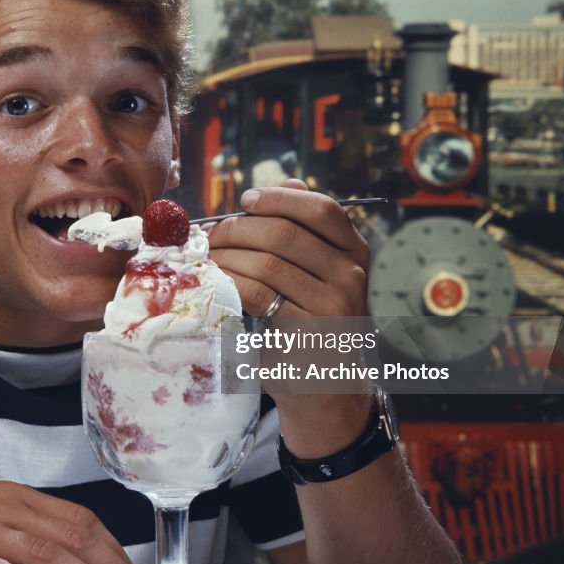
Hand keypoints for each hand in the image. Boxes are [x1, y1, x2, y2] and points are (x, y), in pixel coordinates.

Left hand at [206, 179, 369, 318]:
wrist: (324, 381)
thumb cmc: (309, 316)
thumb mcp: (314, 270)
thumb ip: (303, 228)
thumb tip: (290, 182)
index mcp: (355, 250)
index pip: (321, 209)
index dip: (279, 198)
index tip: (245, 200)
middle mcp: (351, 274)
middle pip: (285, 233)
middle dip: (238, 228)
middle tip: (211, 235)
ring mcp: (333, 304)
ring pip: (267, 263)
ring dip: (227, 256)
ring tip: (208, 258)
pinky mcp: (307, 331)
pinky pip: (257, 294)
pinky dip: (230, 282)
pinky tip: (218, 282)